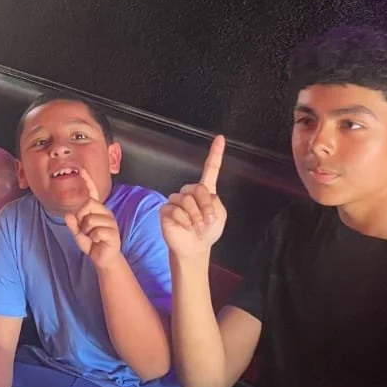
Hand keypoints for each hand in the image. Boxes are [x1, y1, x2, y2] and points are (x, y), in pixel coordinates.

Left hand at [63, 169, 123, 270]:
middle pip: (88, 204)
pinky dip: (93, 238)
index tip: (81, 170)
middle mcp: (105, 213)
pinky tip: (98, 241)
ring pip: (90, 219)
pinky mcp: (113, 232)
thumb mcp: (78, 234)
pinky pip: (96, 231)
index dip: (87, 181)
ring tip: (93, 237)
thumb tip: (67, 215)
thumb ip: (73, 225)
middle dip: (81, 217)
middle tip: (85, 229)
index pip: (92, 193)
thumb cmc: (92, 243)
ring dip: (87, 231)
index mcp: (97, 210)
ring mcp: (110, 222)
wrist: (103, 258)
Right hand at [159, 135, 227, 267]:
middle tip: (208, 221)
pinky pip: (176, 210)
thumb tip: (205, 196)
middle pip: (198, 189)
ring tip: (197, 226)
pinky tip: (186, 227)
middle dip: (205, 206)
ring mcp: (177, 200)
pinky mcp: (166, 209)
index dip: (215, 154)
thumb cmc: (208, 231)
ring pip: (186, 200)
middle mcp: (190, 192)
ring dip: (196, 216)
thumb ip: (215, 203)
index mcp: (206, 191)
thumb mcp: (220, 216)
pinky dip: (184, 221)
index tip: (220, 138)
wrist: (195, 247)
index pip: (210, 169)